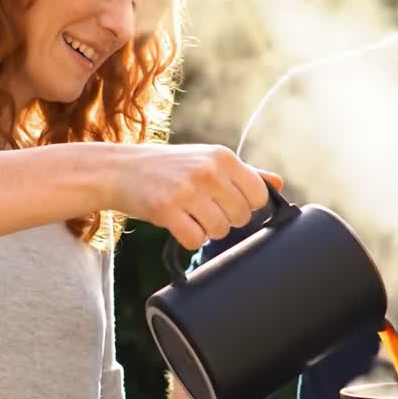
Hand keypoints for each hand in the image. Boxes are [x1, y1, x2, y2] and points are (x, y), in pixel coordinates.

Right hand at [110, 143, 283, 249]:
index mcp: (222, 157)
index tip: (228, 202)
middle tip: (203, 208)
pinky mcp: (166, 210)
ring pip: (220, 231)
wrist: (119, 169)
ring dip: (206, 229)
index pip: (258, 195)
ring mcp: (186, 190)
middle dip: (225, 219)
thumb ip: (245, 173)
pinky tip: (177, 223)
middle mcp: (208, 171)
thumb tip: (278, 184)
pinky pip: (195, 240)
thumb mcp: (207, 160)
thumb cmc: (169, 167)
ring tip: (189, 214)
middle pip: (240, 217)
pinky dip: (188, 238)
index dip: (246, 205)